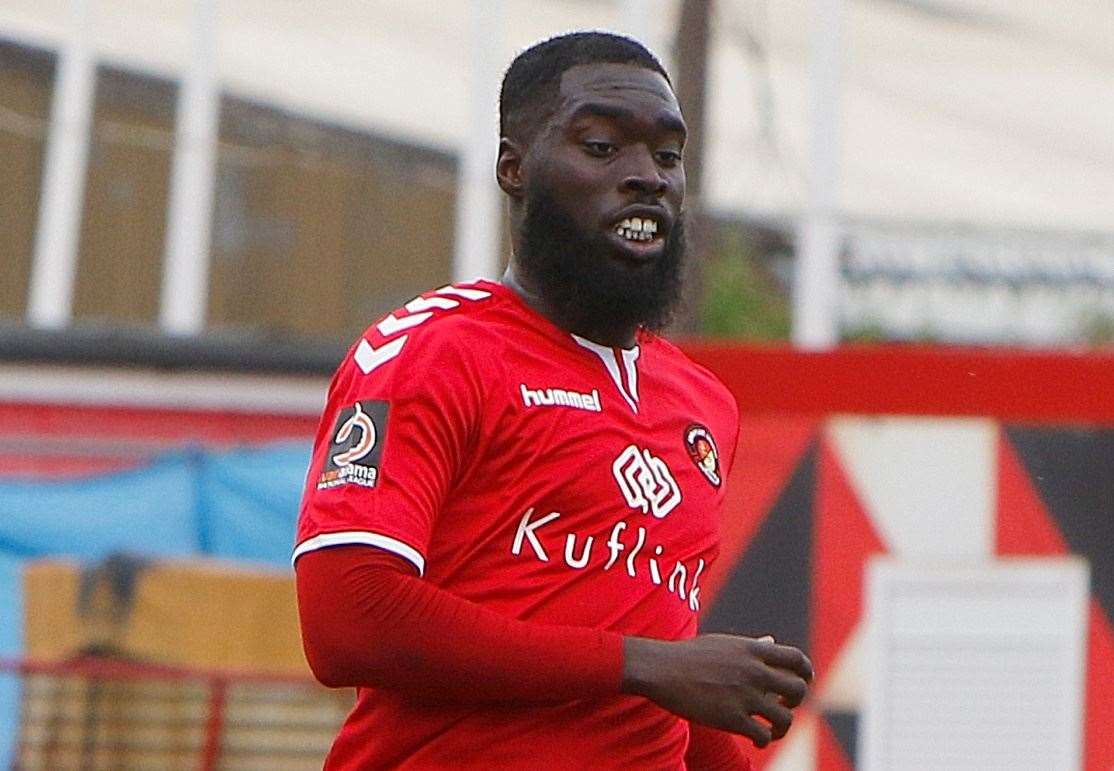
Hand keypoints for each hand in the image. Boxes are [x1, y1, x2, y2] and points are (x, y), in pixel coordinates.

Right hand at [622, 634, 812, 747]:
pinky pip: (763, 736)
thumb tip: (771, 642)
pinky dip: (763, 741)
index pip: (796, 660)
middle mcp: (754, 671)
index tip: (803, 682)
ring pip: (785, 719)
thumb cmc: (688, 655)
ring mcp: (744, 695)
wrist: (661, 669)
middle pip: (797, 690)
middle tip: (782, 707)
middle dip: (795, 703)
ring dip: (781, 728)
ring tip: (771, 731)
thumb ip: (751, 646)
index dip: (806, 673)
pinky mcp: (732, 719)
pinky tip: (754, 739)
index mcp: (753, 650)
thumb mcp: (723, 643)